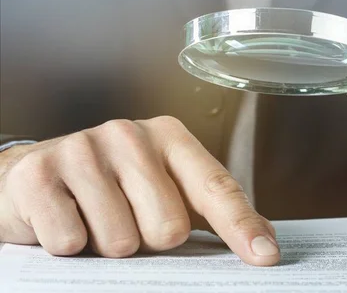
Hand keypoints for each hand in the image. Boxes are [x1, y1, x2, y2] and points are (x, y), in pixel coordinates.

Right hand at [0, 116, 279, 264]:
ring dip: (108, 246)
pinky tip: (65, 218)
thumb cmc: (112, 186)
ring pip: (120, 242)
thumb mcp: (166, 189)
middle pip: (169, 228)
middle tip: (128, 221)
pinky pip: (70, 242)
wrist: (36, 176)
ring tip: (95, 219)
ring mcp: (83, 149)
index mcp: (171, 137)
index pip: (216, 187)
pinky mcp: (39, 174)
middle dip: (150, 241)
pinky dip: (69, 245)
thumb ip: (212, 210)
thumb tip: (265, 241)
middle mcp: (130, 134)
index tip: (265, 256)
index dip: (241, 226)